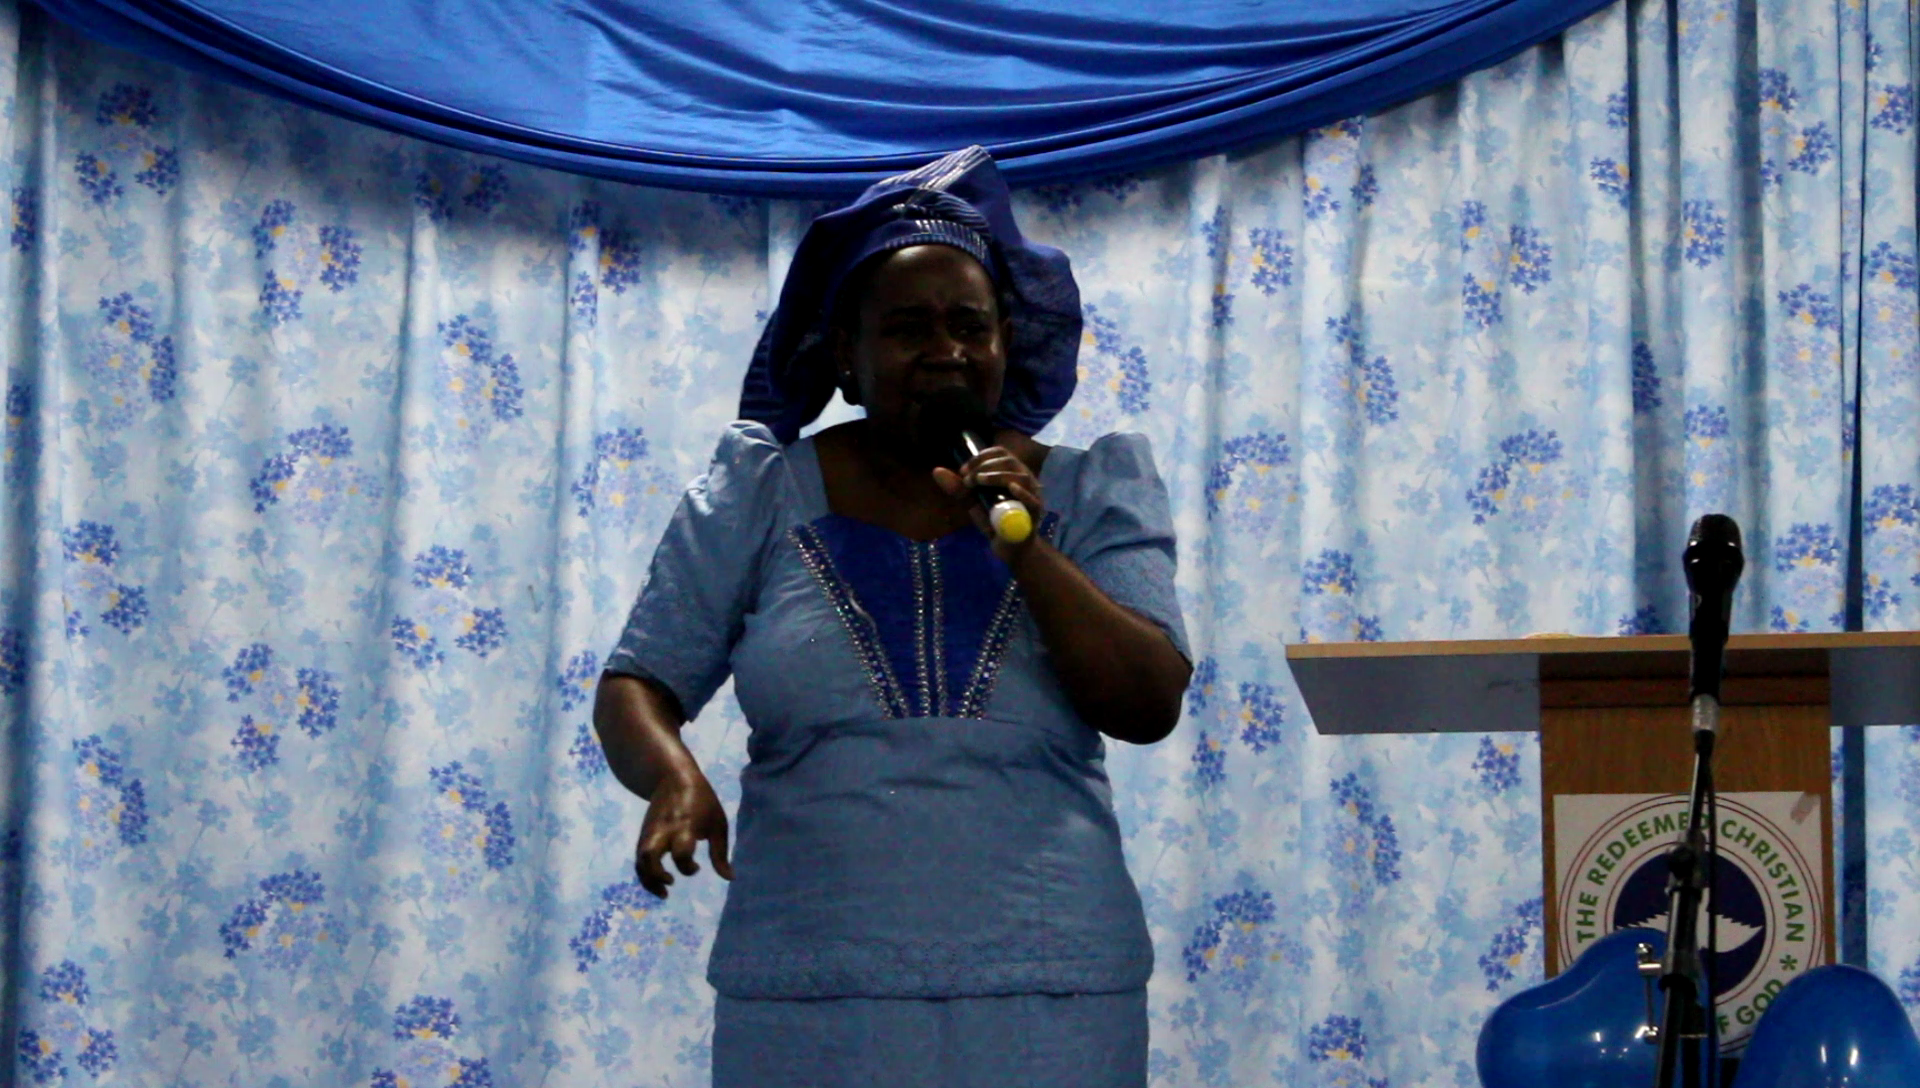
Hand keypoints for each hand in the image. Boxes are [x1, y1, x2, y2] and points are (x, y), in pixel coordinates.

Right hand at [634, 767, 732, 898]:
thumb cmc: (702, 802)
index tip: (697, 868)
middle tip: (671, 883)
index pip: (681, 852)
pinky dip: (645, 874)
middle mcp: (663, 830)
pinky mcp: (643, 834)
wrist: (673, 777)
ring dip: (648, 880)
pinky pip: (639, 858)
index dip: (687, 866)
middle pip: (649, 855)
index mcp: (684, 826)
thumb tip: (729, 879)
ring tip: (664, 892)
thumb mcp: (717, 824)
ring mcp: (650, 832)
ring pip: (640, 860)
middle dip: (657, 875)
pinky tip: (659, 883)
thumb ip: (720, 853)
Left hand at [933, 446, 1043, 561]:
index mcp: (1011, 472)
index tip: (963, 471)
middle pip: (1009, 461)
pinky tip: (1011, 487)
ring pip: (1021, 477)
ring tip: (980, 480)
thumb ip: (958, 488)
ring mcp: (1032, 496)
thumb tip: (936, 470)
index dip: (980, 457)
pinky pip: (1032, 500)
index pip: (1000, 453)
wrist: (1009, 548)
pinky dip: (1022, 492)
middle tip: (968, 479)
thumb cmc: (994, 522)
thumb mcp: (972, 503)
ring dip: (998, 475)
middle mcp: (1024, 480)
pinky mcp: (1035, 514)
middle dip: (985, 466)